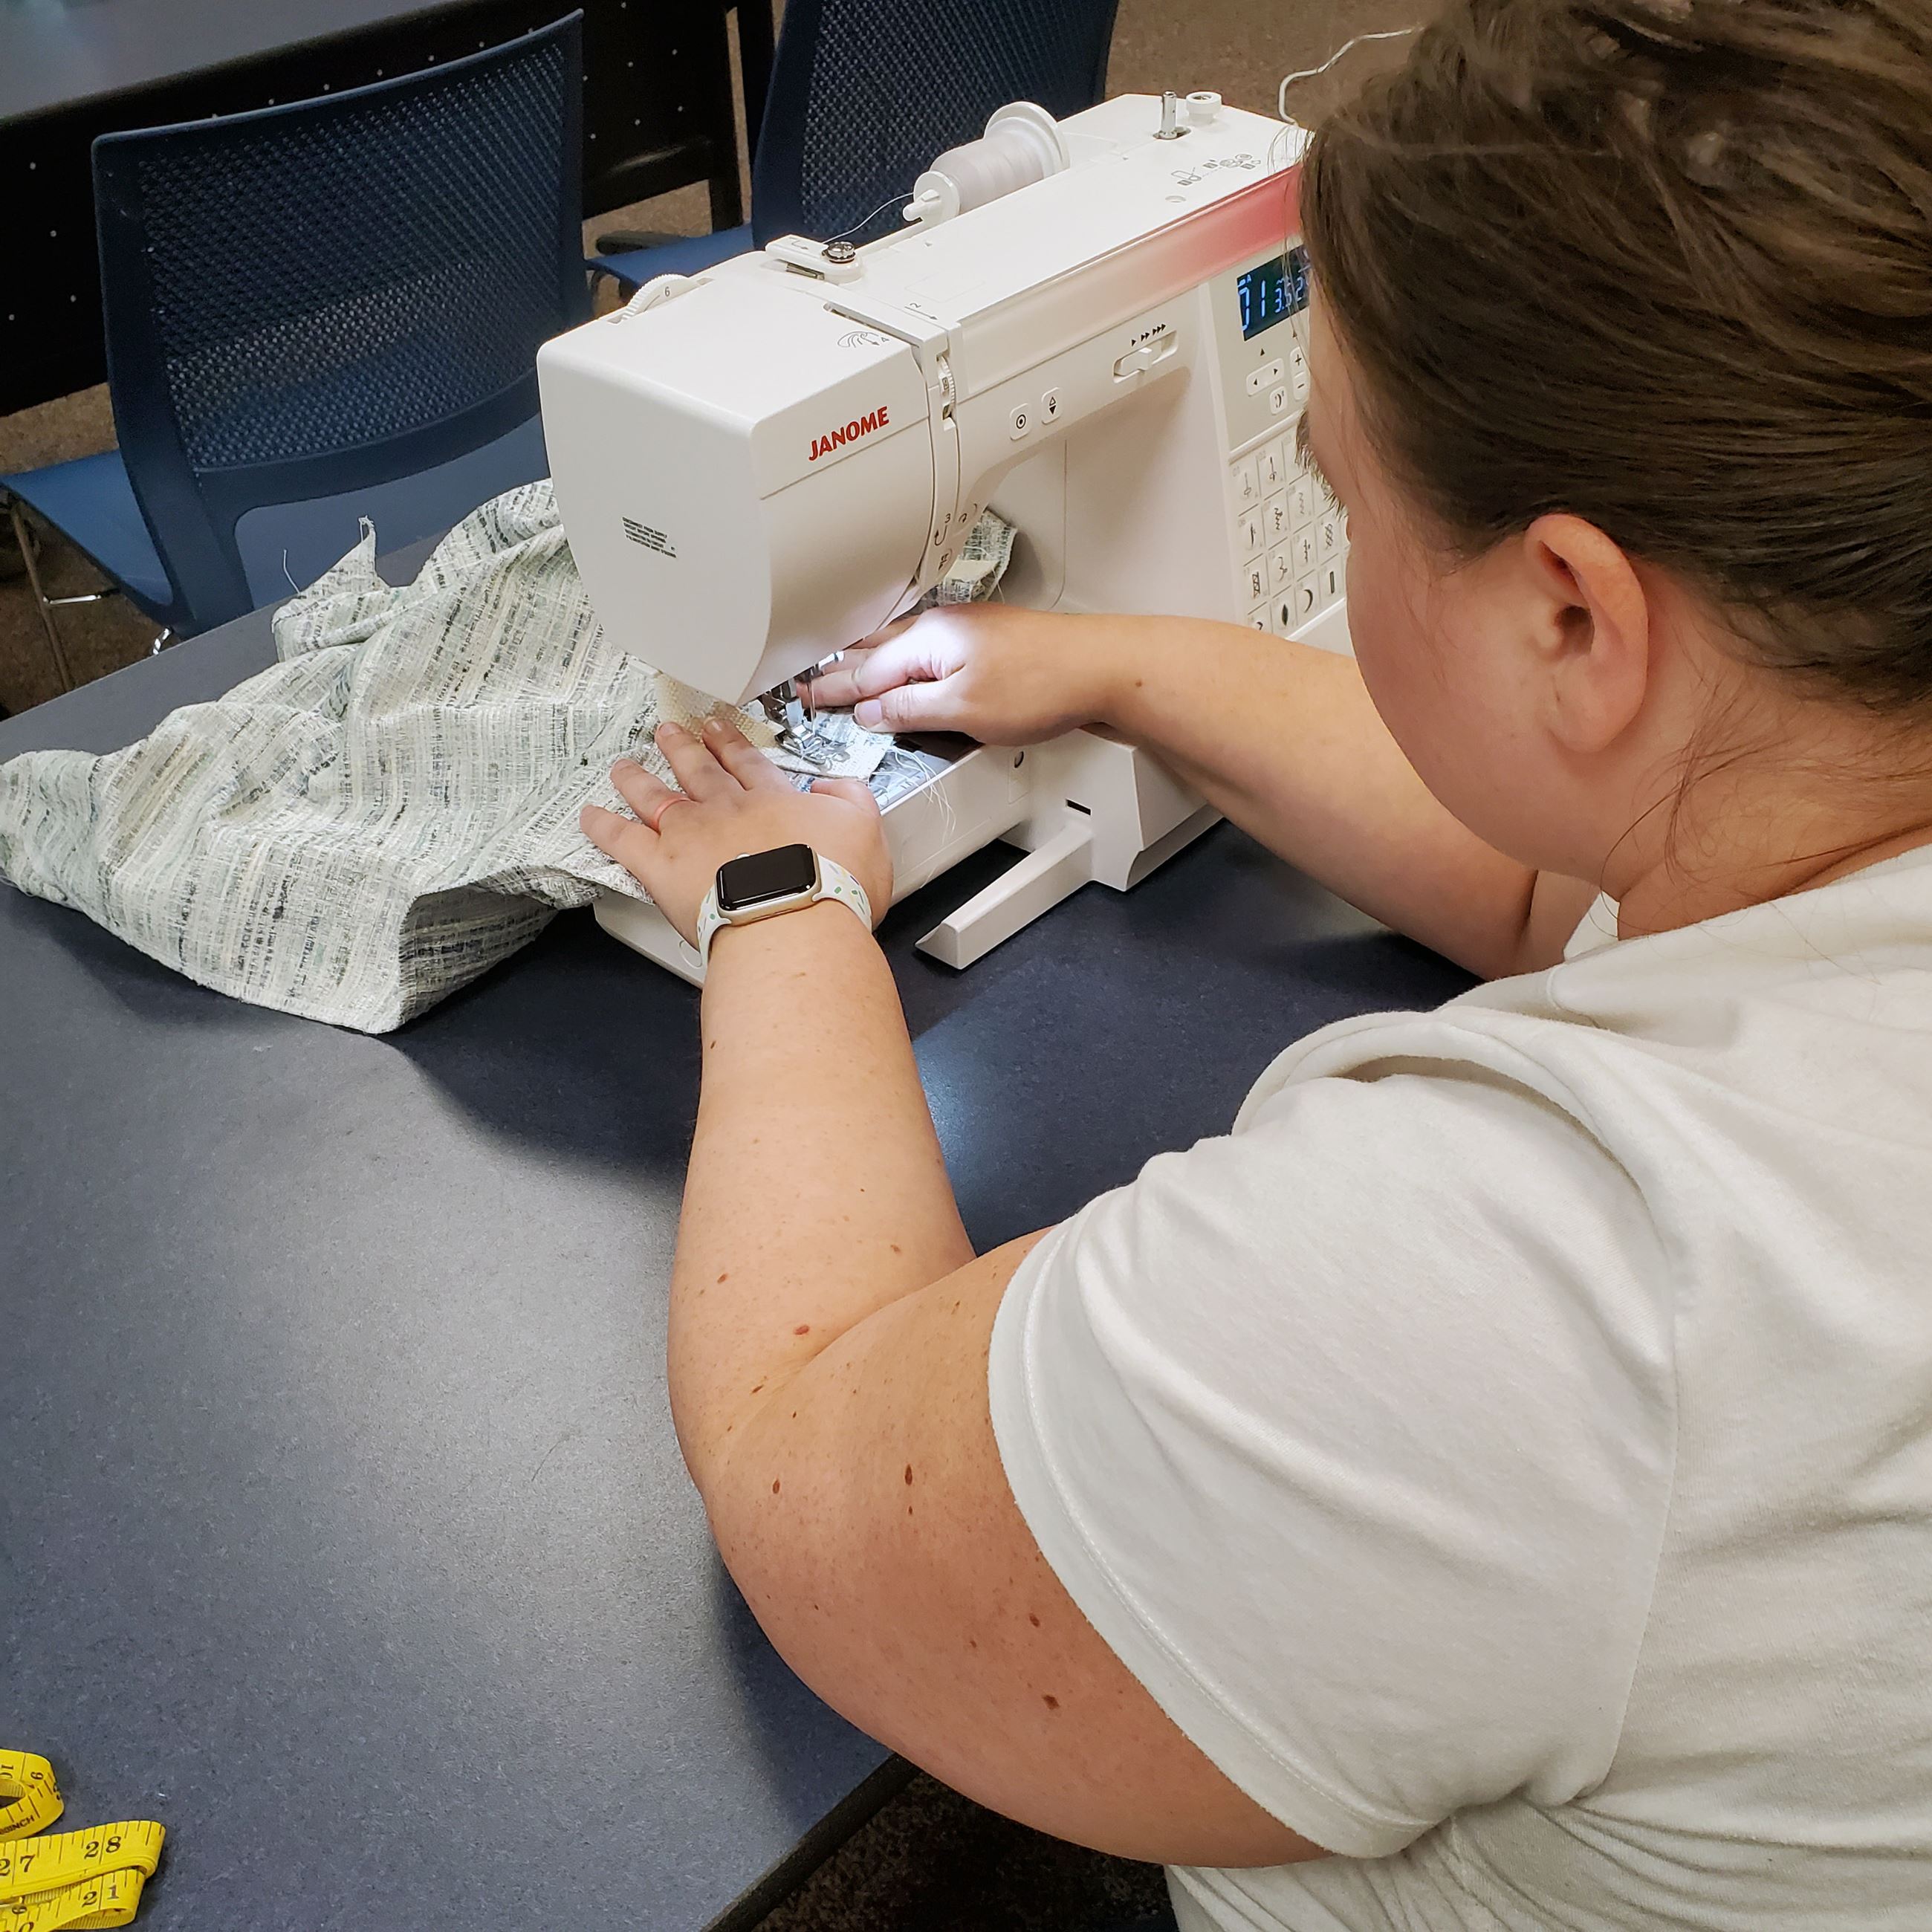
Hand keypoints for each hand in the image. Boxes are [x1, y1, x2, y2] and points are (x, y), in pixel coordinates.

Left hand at [581, 718, 891, 946]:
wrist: (795, 917)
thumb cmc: (834, 886)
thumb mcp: (866, 830)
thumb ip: (849, 799)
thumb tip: (831, 787)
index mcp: (772, 800)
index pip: (747, 764)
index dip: (730, 744)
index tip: (717, 731)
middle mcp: (726, 808)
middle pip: (697, 770)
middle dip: (682, 748)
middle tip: (668, 731)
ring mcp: (689, 833)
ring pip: (655, 795)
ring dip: (638, 777)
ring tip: (624, 765)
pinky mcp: (659, 865)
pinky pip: (621, 839)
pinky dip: (602, 826)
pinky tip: (588, 816)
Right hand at [807, 604, 1128, 744]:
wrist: (1105, 670)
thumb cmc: (1044, 684)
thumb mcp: (961, 711)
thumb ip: (908, 710)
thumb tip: (871, 712)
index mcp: (928, 640)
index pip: (865, 671)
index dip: (832, 688)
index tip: (806, 695)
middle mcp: (945, 628)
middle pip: (881, 651)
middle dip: (846, 668)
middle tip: (815, 682)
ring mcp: (970, 632)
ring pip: (907, 648)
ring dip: (876, 663)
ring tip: (851, 674)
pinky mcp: (993, 645)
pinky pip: (935, 653)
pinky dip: (911, 665)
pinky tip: (914, 673)